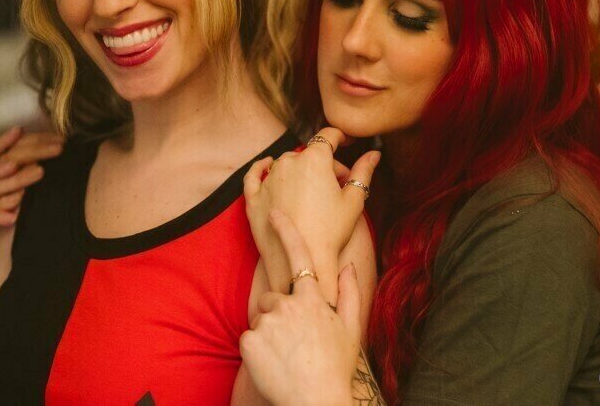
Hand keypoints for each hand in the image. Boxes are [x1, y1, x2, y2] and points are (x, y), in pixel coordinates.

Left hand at [241, 210, 360, 405]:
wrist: (315, 401)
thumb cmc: (335, 368)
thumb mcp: (350, 329)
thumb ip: (348, 293)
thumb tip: (348, 265)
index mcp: (313, 298)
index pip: (298, 256)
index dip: (286, 231)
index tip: (274, 214)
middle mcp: (288, 304)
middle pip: (272, 297)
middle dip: (278, 313)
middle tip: (294, 342)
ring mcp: (267, 321)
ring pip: (260, 318)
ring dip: (268, 333)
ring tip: (286, 357)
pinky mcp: (249, 340)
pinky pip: (249, 337)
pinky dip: (257, 350)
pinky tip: (273, 364)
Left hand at [243, 127, 379, 274]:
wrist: (304, 260)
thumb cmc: (332, 231)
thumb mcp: (354, 200)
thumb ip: (363, 172)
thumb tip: (374, 153)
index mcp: (315, 159)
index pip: (328, 136)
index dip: (340, 136)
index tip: (345, 141)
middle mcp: (288, 163)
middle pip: (309, 154)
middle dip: (325, 164)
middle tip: (338, 185)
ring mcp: (268, 179)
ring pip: (285, 164)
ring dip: (299, 170)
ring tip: (313, 190)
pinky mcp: (254, 197)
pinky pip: (254, 175)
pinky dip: (261, 167)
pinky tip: (267, 164)